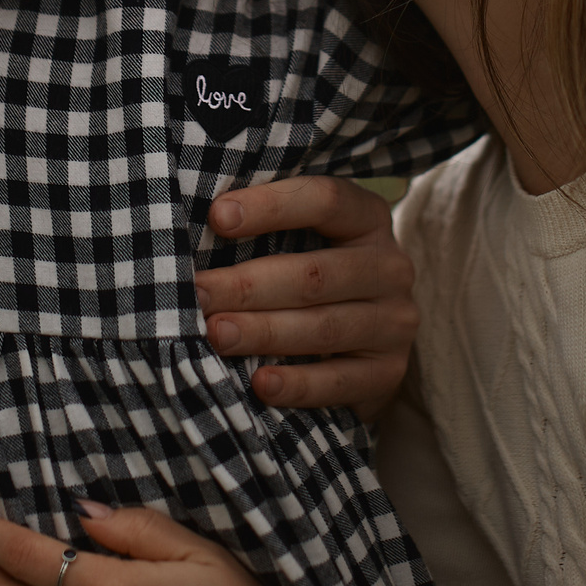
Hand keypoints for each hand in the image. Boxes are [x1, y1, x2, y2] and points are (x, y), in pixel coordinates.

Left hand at [195, 176, 416, 418]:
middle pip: (315, 274)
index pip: (325, 200)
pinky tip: (261, 383)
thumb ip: (264, 229)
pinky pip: (340, 381)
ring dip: (264, 332)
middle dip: (248, 285)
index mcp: (368, 218)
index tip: (218, 217)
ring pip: (324, 328)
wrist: (364, 340)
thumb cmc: (311, 274)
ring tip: (216, 334)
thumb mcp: (302, 239)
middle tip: (197, 294)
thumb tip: (192, 225)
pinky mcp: (388, 373)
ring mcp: (394, 322)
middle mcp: (390, 267)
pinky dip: (298, 384)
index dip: (271, 207)